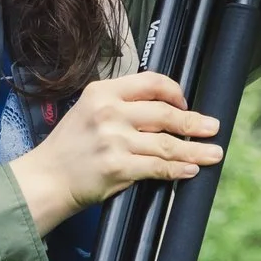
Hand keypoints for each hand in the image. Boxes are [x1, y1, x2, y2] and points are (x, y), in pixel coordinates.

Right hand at [7, 72, 223, 234]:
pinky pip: (158, 167)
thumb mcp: (88, 110)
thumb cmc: (69, 147)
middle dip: (194, 122)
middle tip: (213, 127)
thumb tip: (164, 110)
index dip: (175, 92)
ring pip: (167, 144)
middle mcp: (109, 112)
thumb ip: (121, 105)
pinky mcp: (118, 167)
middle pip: (165, 113)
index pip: (151, 82)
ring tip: (213, 153)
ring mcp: (114, 140)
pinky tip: (191, 169)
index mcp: (103, 92)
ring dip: (196, 150)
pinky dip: (178, 169)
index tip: (185, 103)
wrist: (46, 178)